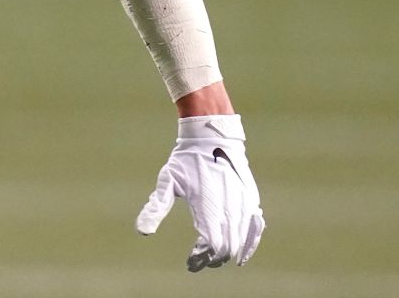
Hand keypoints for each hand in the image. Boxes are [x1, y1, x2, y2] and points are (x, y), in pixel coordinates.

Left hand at [136, 114, 264, 270]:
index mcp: (209, 206)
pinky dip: (249, 243)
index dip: (202, 258)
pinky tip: (241, 252)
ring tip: (212, 255)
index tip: (190, 261)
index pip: (212, 245)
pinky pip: (256, 228)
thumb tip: (142, 232)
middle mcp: (230, 207)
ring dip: (228, 252)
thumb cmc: (186, 160)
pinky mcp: (251, 198)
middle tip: (198, 259)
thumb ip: (156, 207)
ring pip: (241, 240)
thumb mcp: (167, 181)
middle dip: (213, 258)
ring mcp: (244, 203)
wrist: (212, 137)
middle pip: (227, 247)